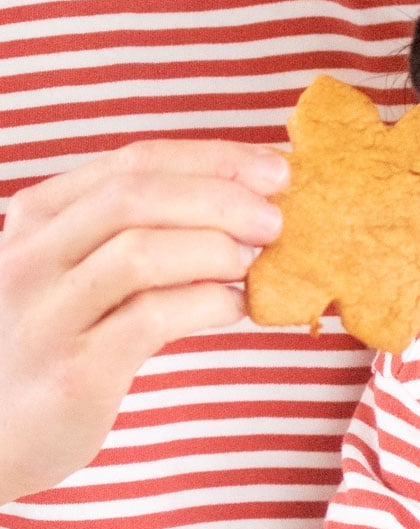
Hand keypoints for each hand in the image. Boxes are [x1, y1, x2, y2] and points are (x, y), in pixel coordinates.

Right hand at [0, 139, 287, 502]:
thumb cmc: (43, 348)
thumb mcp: (66, 274)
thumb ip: (127, 236)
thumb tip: (240, 206)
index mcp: (38, 218)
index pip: (132, 162)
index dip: (214, 158)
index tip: (275, 168)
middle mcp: (33, 256)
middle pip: (137, 195)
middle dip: (221, 196)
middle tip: (276, 218)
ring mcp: (49, 313)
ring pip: (141, 250)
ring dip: (215, 248)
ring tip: (253, 263)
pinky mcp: (75, 370)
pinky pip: (151, 318)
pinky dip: (208, 304)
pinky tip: (235, 309)